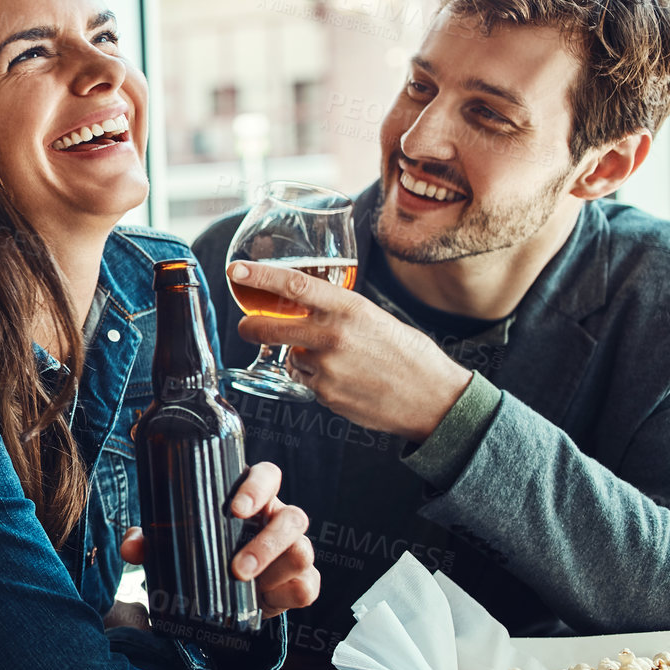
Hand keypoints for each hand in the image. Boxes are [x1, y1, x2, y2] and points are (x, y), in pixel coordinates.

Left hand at [121, 461, 319, 617]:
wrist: (223, 595)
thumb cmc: (202, 550)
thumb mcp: (173, 542)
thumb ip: (149, 539)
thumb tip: (131, 548)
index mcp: (252, 497)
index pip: (269, 475)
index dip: (258, 486)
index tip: (236, 508)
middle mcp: (278, 519)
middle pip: (294, 517)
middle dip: (268, 541)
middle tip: (237, 566)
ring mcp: (294, 550)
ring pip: (303, 551)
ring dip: (275, 568)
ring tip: (244, 582)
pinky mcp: (300, 583)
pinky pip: (309, 586)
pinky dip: (289, 593)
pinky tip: (267, 598)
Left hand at [229, 260, 470, 441]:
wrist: (433, 399)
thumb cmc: (408, 354)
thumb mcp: (374, 317)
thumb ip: (338, 311)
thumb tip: (304, 306)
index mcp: (349, 308)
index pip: (294, 285)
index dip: (260, 276)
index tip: (236, 270)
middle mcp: (333, 336)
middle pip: (270, 327)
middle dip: (250, 328)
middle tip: (246, 327)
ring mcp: (326, 368)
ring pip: (291, 358)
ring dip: (301, 358)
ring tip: (340, 362)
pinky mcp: (325, 395)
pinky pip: (306, 381)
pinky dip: (316, 379)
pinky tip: (345, 379)